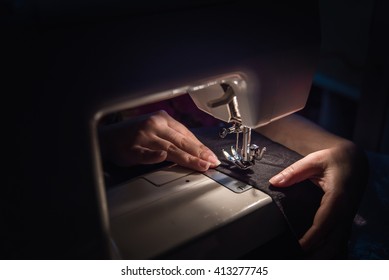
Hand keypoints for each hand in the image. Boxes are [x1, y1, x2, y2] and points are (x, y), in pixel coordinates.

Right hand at [100, 110, 220, 171]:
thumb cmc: (135, 135)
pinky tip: (161, 157)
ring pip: (169, 148)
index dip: (201, 147)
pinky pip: (144, 153)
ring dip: (186, 158)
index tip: (212, 156)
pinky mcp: (131, 148)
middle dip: (199, 153)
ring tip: (200, 165)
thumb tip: (197, 150)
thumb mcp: (157, 130)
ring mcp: (142, 136)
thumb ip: (174, 137)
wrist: (108, 137)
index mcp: (163, 119)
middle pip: (181, 141)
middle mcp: (154, 125)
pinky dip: (153, 156)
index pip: (186, 134)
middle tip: (211, 163)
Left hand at [269, 142, 367, 257]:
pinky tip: (316, 253)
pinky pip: (338, 238)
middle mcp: (345, 210)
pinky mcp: (344, 218)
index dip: (313, 237)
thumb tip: (275, 182)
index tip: (300, 246)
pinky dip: (329, 247)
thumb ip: (293, 172)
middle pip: (335, 239)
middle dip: (319, 252)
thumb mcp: (313, 160)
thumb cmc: (334, 159)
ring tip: (304, 258)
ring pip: (339, 242)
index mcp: (337, 197)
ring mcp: (347, 216)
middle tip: (298, 256)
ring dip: (324, 252)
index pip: (324, 222)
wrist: (354, 160)